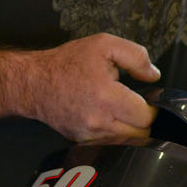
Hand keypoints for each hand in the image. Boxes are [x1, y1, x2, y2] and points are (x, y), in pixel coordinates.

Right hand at [20, 33, 160, 144]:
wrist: (32, 83)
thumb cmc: (68, 62)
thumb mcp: (104, 45)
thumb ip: (136, 57)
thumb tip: (154, 76)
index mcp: (107, 98)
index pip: (146, 117)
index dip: (152, 108)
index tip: (149, 98)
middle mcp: (98, 122)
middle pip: (139, 134)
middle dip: (143, 120)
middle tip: (138, 103)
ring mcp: (88, 135)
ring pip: (125, 141)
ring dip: (130, 127)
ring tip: (122, 108)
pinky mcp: (80, 141)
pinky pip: (108, 142)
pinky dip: (114, 132)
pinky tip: (109, 116)